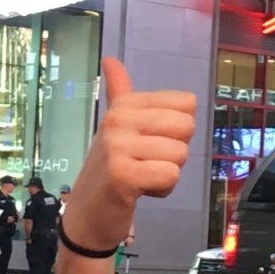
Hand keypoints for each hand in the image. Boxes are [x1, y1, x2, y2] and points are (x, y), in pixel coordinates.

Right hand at [64, 59, 195, 254]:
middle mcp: (118, 119)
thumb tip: (110, 59)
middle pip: (186, 127)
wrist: (87, 214)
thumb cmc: (110, 168)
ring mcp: (118, 146)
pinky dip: (162, 189)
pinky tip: (140, 191)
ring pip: (180, 154)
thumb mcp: (116, 128)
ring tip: (141, 177)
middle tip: (146, 162)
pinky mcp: (122, 175)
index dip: (177, 129)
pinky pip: (170, 176)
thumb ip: (119, 92)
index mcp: (124, 105)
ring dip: (166, 174)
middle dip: (174, 152)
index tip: (150, 142)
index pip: (186, 103)